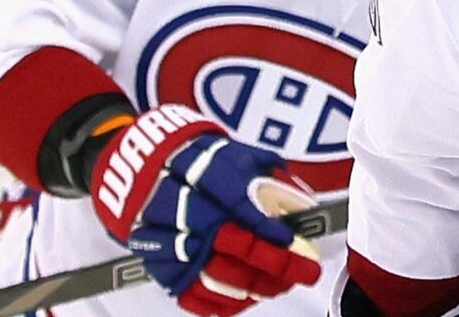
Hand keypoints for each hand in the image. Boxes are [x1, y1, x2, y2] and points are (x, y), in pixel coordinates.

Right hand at [91, 103, 320, 315]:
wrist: (152, 168)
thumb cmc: (208, 164)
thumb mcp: (242, 157)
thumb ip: (273, 179)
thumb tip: (306, 207)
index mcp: (201, 171)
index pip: (234, 201)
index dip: (263, 225)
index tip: (291, 240)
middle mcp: (176, 204)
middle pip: (223, 240)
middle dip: (267, 261)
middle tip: (301, 272)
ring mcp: (160, 236)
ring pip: (205, 271)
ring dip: (248, 285)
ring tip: (279, 287)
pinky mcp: (153, 263)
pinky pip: (184, 292)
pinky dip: (217, 302)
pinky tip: (245, 299)